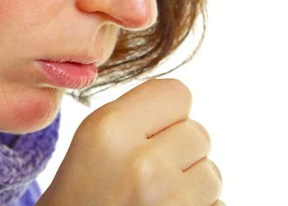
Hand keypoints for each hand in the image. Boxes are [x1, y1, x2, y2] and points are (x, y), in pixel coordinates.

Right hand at [36, 78, 223, 204]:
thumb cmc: (76, 199)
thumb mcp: (88, 144)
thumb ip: (132, 117)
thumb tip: (182, 107)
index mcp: (109, 130)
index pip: (177, 93)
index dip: (166, 114)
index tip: (149, 133)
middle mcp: (143, 164)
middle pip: (198, 133)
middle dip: (179, 151)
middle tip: (146, 174)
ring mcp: (171, 202)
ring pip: (211, 174)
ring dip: (191, 185)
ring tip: (155, 198)